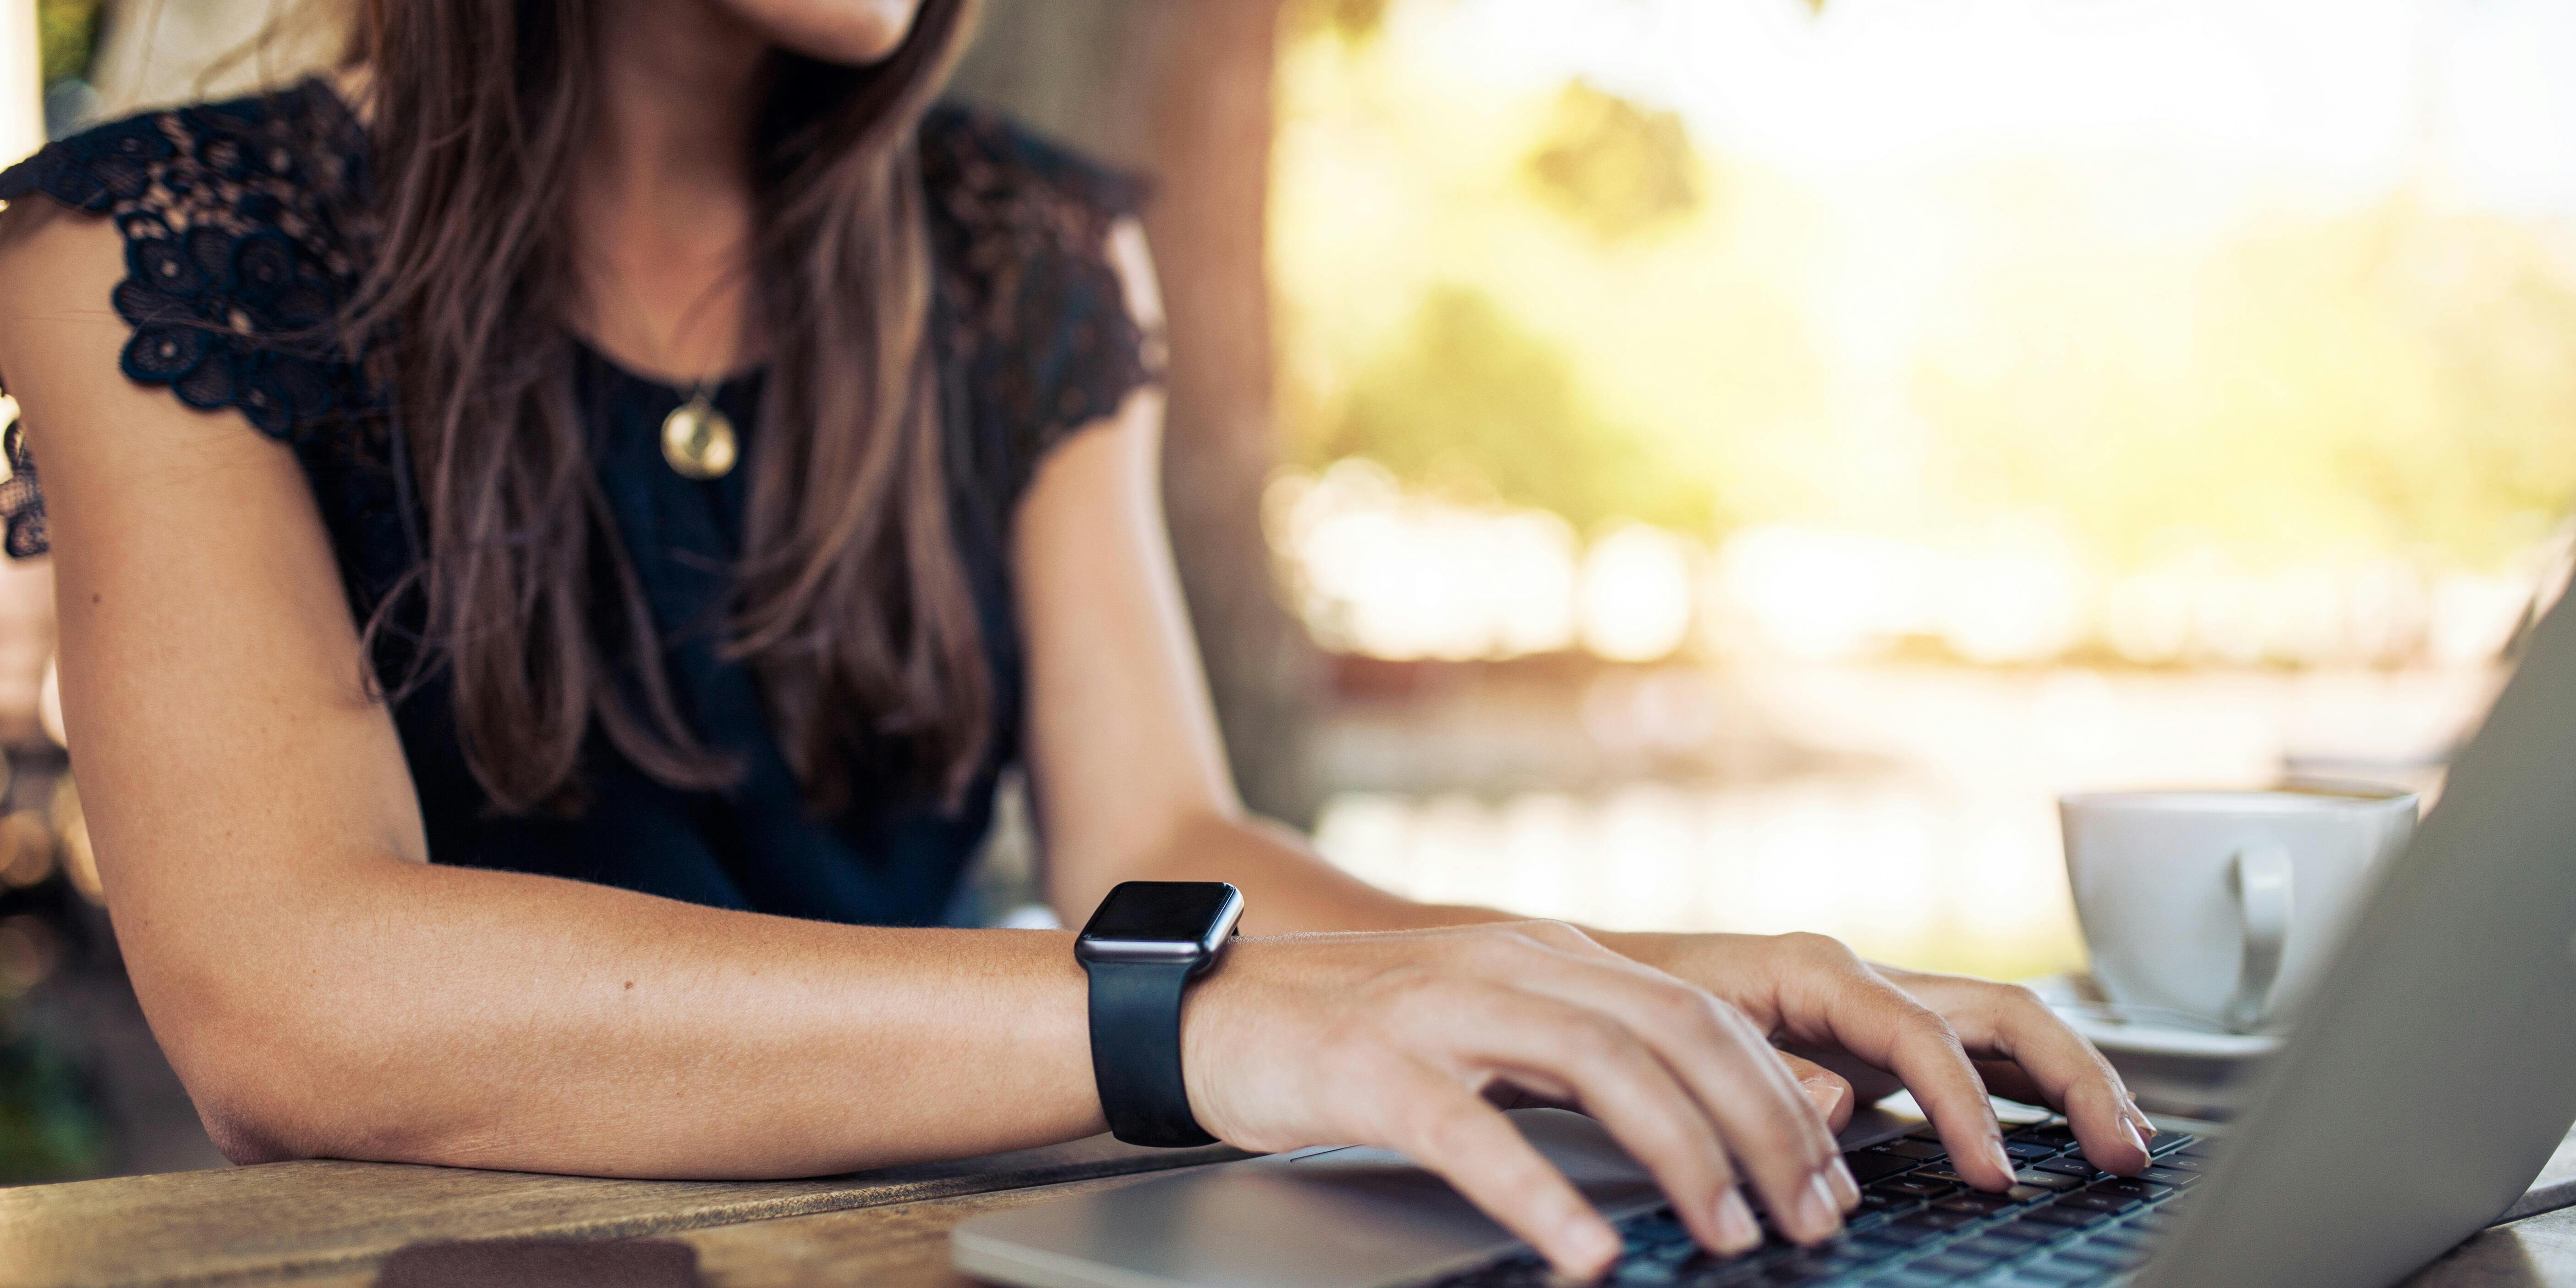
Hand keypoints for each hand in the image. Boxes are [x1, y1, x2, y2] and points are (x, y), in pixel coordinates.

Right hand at [1180, 921, 1859, 1277]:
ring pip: (1602, 1065)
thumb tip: (1703, 1127)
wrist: (1210, 1008)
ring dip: (1684, 1155)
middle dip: (1764, 1129)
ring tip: (1730, 1237)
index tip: (1830, 1179)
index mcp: (1550, 959)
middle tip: (1809, 1219)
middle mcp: (1513, 966)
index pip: (1702, 1016)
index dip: (1781, 1097)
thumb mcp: (1490, 1029)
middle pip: (1677, 1033)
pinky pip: (1474, 1132)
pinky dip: (1543, 1193)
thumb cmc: (1354, 1037)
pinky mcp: (1374, 1066)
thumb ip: (1584, 1060)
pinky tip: (1587, 1252)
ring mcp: (1443, 1009)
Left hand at [1613, 932, 2156, 1188]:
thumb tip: (1844, 1103)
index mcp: (1817, 970)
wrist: (1599, 980)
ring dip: (2074, 1080)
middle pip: (2002, 1013)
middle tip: (2122, 1150)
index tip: (1995, 1177)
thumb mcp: (1689, 1036)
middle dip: (2073, 1079)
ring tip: (2126, 1142)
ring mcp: (1878, 1003)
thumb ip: (1768, 1071)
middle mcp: (1861, 978)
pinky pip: (1978, 1050)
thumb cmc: (1636, 1005)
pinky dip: (2033, 1087)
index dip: (1968, 1108)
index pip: (1925, 1035)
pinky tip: (2070, 1128)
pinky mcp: (1879, 1034)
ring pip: (2006, 1027)